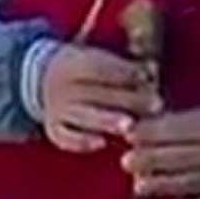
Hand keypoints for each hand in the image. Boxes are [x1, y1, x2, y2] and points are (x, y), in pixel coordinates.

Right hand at [40, 44, 158, 152]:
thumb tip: (152, 70)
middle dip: (127, 99)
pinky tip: (102, 143)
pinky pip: (64, 137)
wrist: (42, 79)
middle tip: (156, 104)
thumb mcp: (95, 55)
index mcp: (70, 61)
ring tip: (130, 126)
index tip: (150, 75)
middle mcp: (60, 85)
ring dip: (106, 120)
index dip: (125, 71)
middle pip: (95, 92)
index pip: (99, 65)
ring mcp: (55, 108)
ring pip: (81, 115)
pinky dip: (80, 141)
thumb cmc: (83, 67)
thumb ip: (122, 64)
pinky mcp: (53, 128)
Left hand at [121, 105, 199, 198]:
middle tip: (124, 161)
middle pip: (178, 157)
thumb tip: (145, 128)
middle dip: (148, 159)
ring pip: (188, 183)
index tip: (128, 133)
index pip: (176, 129)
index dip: (149, 132)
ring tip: (138, 184)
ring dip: (160, 184)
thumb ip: (182, 121)